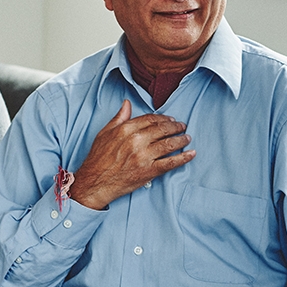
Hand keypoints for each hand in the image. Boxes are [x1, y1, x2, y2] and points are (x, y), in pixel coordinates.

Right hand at [69, 99, 195, 209]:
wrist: (94, 182)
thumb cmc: (98, 158)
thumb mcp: (105, 133)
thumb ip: (119, 118)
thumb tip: (127, 103)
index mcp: (126, 129)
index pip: (151, 119)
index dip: (163, 118)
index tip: (170, 120)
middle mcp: (136, 141)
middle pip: (162, 130)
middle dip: (176, 127)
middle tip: (182, 126)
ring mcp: (143, 156)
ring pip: (169, 144)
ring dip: (181, 140)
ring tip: (187, 138)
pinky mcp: (148, 171)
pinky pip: (170, 163)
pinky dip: (183, 158)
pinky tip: (191, 154)